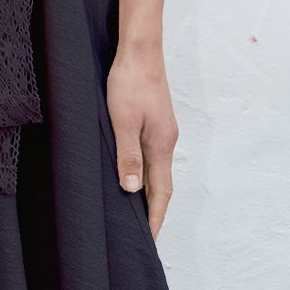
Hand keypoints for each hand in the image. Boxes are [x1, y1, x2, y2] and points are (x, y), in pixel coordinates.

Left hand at [105, 41, 178, 240]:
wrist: (140, 49)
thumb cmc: (129, 82)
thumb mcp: (122, 122)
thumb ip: (128, 156)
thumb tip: (133, 190)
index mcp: (161, 145)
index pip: (161, 192)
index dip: (154, 217)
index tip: (149, 239)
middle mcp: (166, 141)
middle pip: (163, 185)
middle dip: (154, 211)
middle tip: (144, 234)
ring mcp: (163, 131)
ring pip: (158, 170)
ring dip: (150, 193)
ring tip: (137, 212)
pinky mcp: (155, 122)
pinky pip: (153, 156)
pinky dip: (146, 174)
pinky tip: (134, 176)